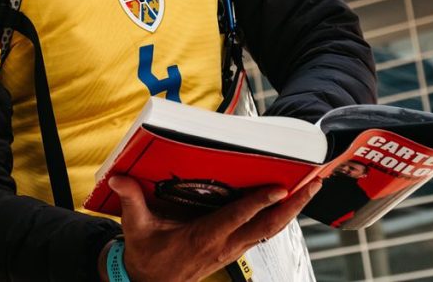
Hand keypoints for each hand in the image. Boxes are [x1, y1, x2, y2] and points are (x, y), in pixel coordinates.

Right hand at [102, 176, 322, 281]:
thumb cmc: (147, 255)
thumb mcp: (136, 227)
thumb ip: (131, 201)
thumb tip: (119, 178)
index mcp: (203, 238)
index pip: (236, 218)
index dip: (258, 203)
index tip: (279, 188)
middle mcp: (224, 245)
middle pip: (266, 226)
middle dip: (292, 205)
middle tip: (313, 183)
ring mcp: (232, 249)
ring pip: (270, 231)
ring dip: (291, 210)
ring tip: (310, 187)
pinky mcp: (234, 249)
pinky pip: (263, 232)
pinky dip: (279, 217)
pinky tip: (289, 203)